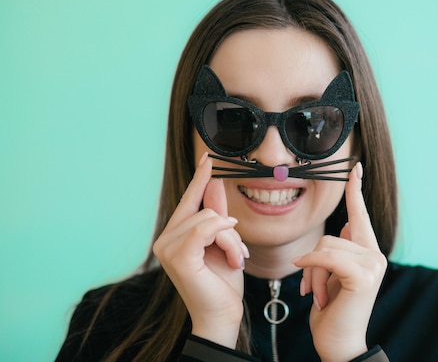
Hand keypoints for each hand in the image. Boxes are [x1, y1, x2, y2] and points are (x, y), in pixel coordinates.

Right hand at [152, 152, 247, 347]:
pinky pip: (206, 229)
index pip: (189, 199)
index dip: (200, 177)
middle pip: (204, 209)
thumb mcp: (224, 242)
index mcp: (175, 234)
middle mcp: (165, 239)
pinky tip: (233, 256)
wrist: (223, 314)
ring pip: (209, 218)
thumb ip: (217, 214)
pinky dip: (225, 239)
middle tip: (238, 254)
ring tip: (234, 260)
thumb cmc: (222, 282)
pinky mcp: (177, 256)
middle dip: (229, 230)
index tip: (208, 157)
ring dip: (231, 240)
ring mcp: (167, 248)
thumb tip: (215, 183)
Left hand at [292, 163, 386, 361]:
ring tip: (315, 296)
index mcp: (367, 252)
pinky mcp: (363, 276)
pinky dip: (313, 269)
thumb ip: (339, 251)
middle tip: (309, 290)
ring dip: (312, 274)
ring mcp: (372, 264)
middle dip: (313, 263)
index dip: (356, 190)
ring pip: (326, 247)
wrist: (339, 344)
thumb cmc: (333, 311)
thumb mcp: (332, 276)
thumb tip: (347, 226)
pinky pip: (328, 257)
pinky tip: (310, 289)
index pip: (360, 214)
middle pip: (331, 236)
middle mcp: (374, 255)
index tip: (355, 167)